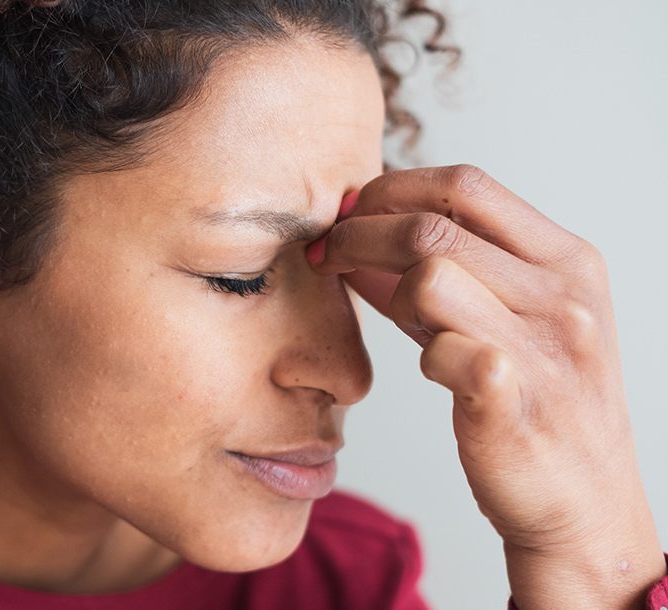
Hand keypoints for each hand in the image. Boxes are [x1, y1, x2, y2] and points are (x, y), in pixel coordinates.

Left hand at [307, 165, 663, 608]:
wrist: (585, 505)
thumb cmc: (538, 404)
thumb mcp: (508, 321)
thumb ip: (442, 274)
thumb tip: (357, 231)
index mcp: (567, 261)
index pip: (465, 185)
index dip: (392, 189)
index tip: (349, 212)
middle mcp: (564, 296)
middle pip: (433, 224)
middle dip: (359, 231)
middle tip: (324, 252)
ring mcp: (544, 350)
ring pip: (428, 276)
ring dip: (386, 290)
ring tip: (389, 317)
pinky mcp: (513, 403)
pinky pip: (438, 351)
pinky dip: (421, 355)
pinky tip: (431, 369)